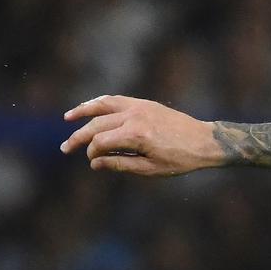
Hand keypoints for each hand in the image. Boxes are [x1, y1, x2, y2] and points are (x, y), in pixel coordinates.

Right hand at [60, 96, 221, 175]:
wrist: (204, 141)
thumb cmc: (180, 160)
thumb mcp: (151, 169)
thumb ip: (120, 164)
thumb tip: (94, 163)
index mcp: (136, 136)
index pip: (101, 143)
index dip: (92, 153)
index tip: (92, 161)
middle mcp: (134, 117)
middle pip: (97, 125)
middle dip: (79, 137)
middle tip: (66, 148)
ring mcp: (138, 107)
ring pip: (102, 106)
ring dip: (82, 112)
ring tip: (68, 119)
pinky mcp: (143, 103)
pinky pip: (115, 100)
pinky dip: (99, 103)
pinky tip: (89, 109)